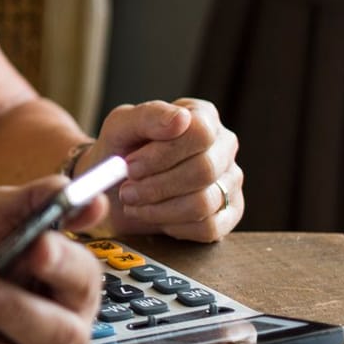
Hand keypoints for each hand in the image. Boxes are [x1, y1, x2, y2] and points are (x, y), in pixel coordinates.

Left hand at [84, 97, 241, 240]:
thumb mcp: (121, 126)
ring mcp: (230, 181)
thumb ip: (148, 116)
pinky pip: (208, 227)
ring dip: (159, 208)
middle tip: (126, 190)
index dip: (163, 154)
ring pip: (204, 202)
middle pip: (204, 170)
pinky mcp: (228, 213)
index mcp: (203, 116)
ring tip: (133, 202)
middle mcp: (223, 147)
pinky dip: (172, 225)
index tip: (130, 166)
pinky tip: (154, 214)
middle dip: (156, 186)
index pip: (200, 133)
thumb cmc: (121, 150)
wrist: (114, 184)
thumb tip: (181, 119)